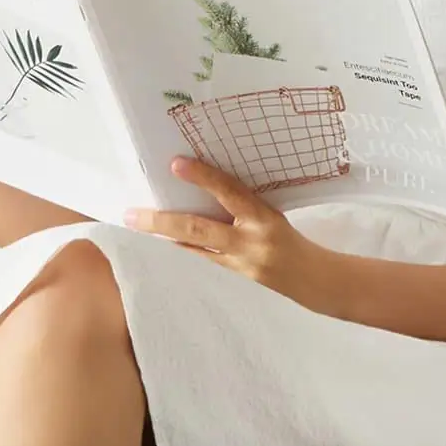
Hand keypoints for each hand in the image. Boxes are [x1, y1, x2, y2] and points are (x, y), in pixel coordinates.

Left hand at [123, 156, 341, 312]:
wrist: (316, 280)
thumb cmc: (293, 240)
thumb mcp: (273, 215)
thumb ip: (242, 206)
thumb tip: (204, 187)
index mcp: (264, 218)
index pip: (230, 192)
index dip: (204, 177)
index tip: (176, 164)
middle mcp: (250, 242)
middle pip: (198, 230)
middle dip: (161, 222)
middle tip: (130, 215)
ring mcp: (240, 266)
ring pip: (194, 251)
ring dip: (164, 240)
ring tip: (135, 227)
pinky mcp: (235, 281)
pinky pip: (202, 264)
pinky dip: (182, 253)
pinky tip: (161, 246)